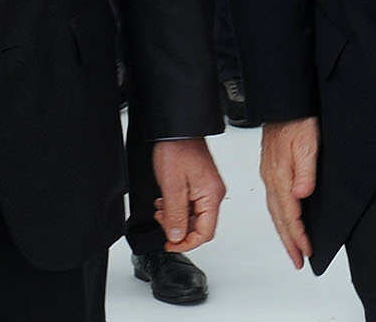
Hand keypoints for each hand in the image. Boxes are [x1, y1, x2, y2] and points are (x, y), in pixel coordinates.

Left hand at [152, 138, 224, 253]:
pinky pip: (192, 205)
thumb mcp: (172, 187)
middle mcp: (213, 194)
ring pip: (194, 217)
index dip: (186, 244)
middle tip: (163, 222)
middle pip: (200, 227)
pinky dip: (177, 208)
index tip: (170, 244)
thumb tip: (177, 237)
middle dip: (179, 229)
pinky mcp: (201, 184)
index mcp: (211, 196)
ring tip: (162, 209)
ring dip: (176, 218)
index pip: (205, 233)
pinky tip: (167, 201)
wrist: (177, 131)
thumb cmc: (177, 151)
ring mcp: (208, 189)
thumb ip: (175, 216)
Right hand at [260, 118, 318, 269]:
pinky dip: (281, 216)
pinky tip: (287, 218)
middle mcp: (272, 179)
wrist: (285, 104)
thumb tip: (302, 195)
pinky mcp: (272, 169)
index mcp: (280, 176)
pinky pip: (275, 200)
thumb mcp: (308, 144)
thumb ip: (305, 170)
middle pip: (280, 218)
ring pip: (276, 211)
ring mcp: (270, 175)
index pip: (290, 215)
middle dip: (289, 242)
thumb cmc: (297, 120)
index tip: (306, 252)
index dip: (298, 236)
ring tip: (293, 247)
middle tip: (298, 260)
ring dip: (285, 231)